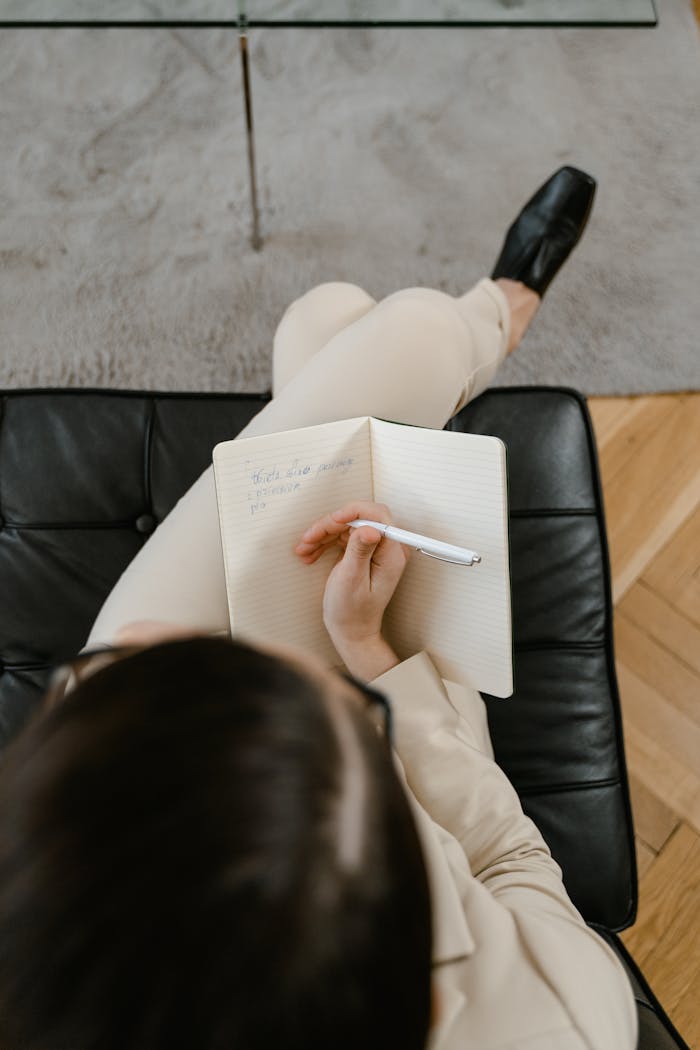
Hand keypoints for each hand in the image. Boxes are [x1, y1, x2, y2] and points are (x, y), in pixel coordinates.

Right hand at [295, 501, 409, 678]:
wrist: (351, 630)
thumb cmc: (352, 611)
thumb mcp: (352, 580)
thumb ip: (359, 551)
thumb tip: (370, 528)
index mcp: (391, 553)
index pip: (377, 516)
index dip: (353, 512)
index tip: (332, 520)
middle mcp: (387, 548)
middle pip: (359, 518)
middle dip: (331, 525)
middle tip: (309, 537)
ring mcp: (375, 549)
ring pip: (348, 526)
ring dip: (324, 534)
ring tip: (304, 548)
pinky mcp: (364, 551)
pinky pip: (344, 537)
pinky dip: (325, 541)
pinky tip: (310, 552)